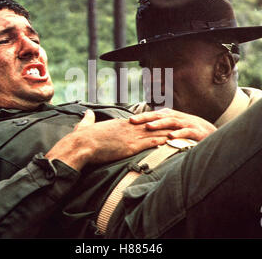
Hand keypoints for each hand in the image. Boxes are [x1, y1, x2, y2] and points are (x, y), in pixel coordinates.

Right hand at [45, 110, 171, 170]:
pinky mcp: (130, 147)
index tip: (163, 120)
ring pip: (154, 132)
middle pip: (151, 125)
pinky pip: (150, 143)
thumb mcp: (86, 125)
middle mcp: (128, 128)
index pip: (141, 121)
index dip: (153, 121)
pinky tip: (171, 142)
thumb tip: (87, 113)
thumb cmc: (82, 138)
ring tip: (181, 132)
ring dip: (168, 133)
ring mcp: (130, 137)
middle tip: (179, 124)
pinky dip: (162, 142)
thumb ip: (88, 119)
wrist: (81, 145)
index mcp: (120, 124)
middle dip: (166, 125)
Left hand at [129, 108, 216, 141]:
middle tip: (132, 121)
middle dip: (145, 118)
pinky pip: (186, 132)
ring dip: (159, 124)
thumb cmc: (189, 130)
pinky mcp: (195, 132)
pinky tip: (170, 137)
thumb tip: (143, 129)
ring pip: (170, 122)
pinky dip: (178, 134)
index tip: (128, 120)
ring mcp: (186, 124)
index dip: (141, 116)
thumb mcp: (174, 126)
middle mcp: (177, 117)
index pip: (153, 115)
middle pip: (159, 116)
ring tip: (148, 127)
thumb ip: (161, 126)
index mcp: (171, 116)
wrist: (211, 133)